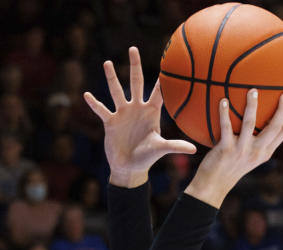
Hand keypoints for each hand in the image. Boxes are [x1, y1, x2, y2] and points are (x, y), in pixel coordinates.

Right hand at [83, 46, 197, 187]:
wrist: (130, 168)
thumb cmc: (148, 158)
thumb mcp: (161, 149)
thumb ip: (176, 146)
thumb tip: (195, 149)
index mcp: (151, 112)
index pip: (159, 92)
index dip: (162, 79)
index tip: (166, 62)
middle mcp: (137, 109)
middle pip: (136, 82)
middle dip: (135, 66)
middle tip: (133, 48)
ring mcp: (123, 114)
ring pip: (116, 91)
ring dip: (112, 78)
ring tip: (108, 63)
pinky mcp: (110, 122)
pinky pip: (101, 110)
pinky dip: (95, 103)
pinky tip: (87, 95)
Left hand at [185, 89, 282, 206]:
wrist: (215, 183)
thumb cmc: (231, 165)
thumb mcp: (249, 155)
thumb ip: (256, 140)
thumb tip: (258, 116)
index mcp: (266, 152)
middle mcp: (257, 151)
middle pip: (274, 128)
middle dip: (282, 110)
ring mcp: (242, 150)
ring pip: (250, 124)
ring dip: (252, 106)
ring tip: (253, 90)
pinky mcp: (226, 150)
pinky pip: (226, 128)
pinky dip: (224, 113)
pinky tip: (223, 100)